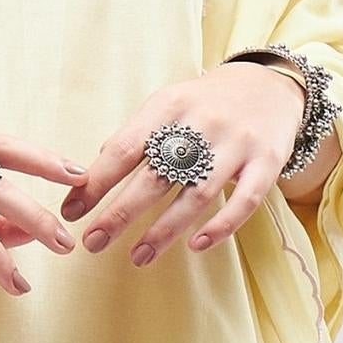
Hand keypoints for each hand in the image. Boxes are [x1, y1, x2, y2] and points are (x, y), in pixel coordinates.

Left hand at [63, 66, 304, 263]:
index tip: (71, 212)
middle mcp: (203, 123)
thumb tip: (91, 175)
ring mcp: (237, 143)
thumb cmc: (205, 103)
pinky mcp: (267, 162)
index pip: (124, 148)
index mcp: (169, 105)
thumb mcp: (168, 104)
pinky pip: (244, 201)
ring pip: (196, 194)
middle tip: (94, 243)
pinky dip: (220, 227)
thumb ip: (135, 136)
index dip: (96, 182)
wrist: (270, 84)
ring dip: (163, 231)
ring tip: (137, 257)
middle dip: (119, 214)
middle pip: (155, 176)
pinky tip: (195, 246)